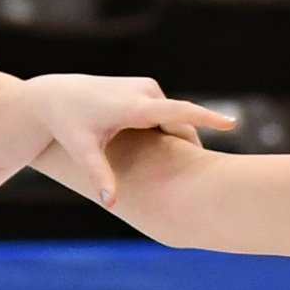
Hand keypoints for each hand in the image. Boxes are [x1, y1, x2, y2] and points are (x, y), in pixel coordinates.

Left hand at [27, 73, 236, 201]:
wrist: (56, 95)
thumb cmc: (68, 124)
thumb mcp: (83, 150)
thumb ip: (100, 176)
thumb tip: (111, 203)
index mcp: (134, 106)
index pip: (178, 112)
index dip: (206, 118)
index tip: (233, 123)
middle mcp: (146, 91)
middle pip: (180, 125)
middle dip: (185, 149)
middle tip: (196, 178)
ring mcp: (148, 87)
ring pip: (174, 121)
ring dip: (174, 141)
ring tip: (171, 164)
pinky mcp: (148, 87)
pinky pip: (167, 114)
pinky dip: (167, 131)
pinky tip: (155, 146)